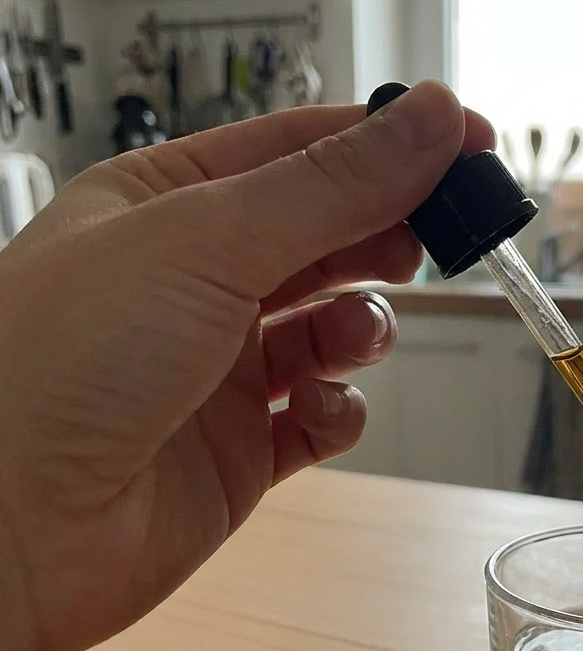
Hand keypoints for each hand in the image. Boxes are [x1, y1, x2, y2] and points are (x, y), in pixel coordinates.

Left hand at [0, 81, 493, 650]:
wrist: (10, 531)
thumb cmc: (62, 365)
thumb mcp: (208, 240)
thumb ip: (334, 186)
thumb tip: (433, 119)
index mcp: (168, 204)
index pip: (302, 153)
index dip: (391, 144)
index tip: (468, 142)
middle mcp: (198, 283)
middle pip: (329, 239)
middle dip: (385, 239)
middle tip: (434, 242)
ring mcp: (224, 368)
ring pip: (336, 328)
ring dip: (361, 328)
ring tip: (349, 337)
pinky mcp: (247, 447)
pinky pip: (326, 415)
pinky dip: (339, 410)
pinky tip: (316, 412)